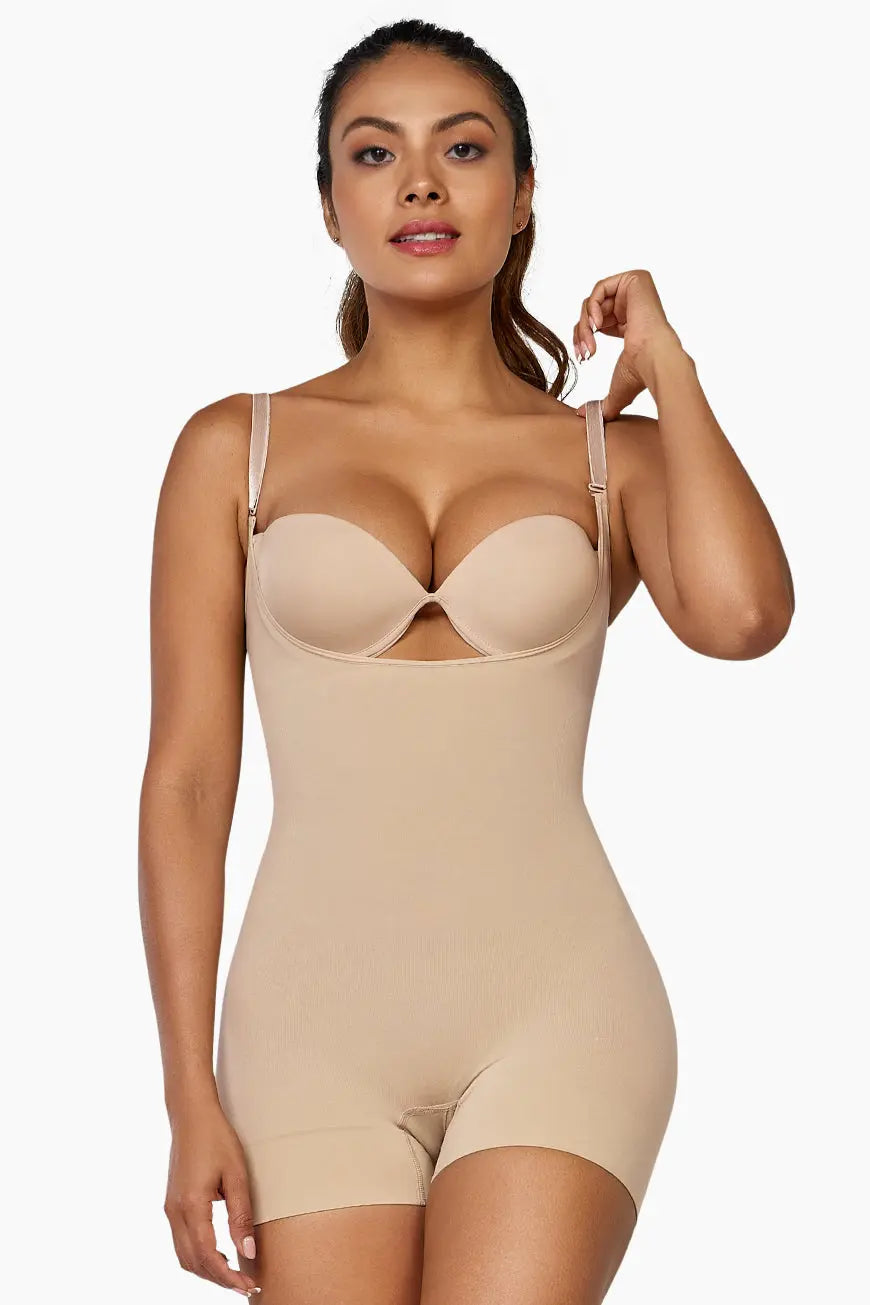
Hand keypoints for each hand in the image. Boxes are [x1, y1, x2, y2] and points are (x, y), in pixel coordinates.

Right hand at [164, 1098, 260, 1295]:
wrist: (192, 1115)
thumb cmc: (217, 1139)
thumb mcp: (237, 1175)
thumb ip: (241, 1216)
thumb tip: (248, 1252)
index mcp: (192, 1206)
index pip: (208, 1257)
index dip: (228, 1277)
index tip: (248, 1284)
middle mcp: (175, 1212)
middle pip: (193, 1263)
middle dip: (218, 1279)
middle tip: (245, 1284)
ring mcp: (170, 1209)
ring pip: (184, 1256)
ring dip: (207, 1270)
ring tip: (234, 1273)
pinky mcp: (172, 1205)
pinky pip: (181, 1242)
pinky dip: (199, 1256)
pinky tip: (218, 1255)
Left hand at [572, 268, 681, 418]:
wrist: (655, 360)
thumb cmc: (641, 372)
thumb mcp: (616, 387)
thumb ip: (602, 401)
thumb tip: (584, 417)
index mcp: (630, 323)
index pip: (595, 323)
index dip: (584, 338)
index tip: (584, 357)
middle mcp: (633, 305)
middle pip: (592, 311)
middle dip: (582, 333)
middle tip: (584, 353)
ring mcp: (635, 290)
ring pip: (593, 301)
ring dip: (585, 325)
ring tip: (590, 344)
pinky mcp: (635, 279)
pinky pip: (600, 288)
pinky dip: (592, 307)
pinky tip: (596, 325)